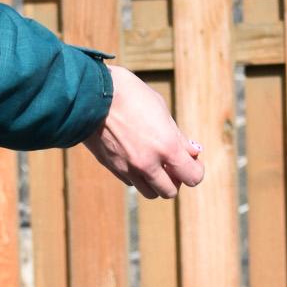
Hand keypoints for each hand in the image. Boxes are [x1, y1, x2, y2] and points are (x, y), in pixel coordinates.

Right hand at [82, 63, 203, 198]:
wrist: (90, 93)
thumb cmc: (129, 94)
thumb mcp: (160, 109)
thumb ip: (177, 136)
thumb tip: (193, 153)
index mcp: (166, 147)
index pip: (192, 177)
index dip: (195, 171)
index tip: (192, 162)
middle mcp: (148, 164)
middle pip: (170, 192)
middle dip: (175, 180)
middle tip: (172, 165)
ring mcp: (128, 169)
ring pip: (150, 193)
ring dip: (156, 183)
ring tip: (154, 164)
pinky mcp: (112, 168)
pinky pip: (131, 182)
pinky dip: (137, 177)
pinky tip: (135, 158)